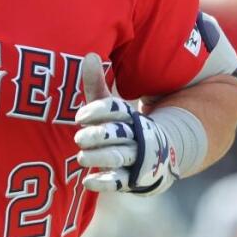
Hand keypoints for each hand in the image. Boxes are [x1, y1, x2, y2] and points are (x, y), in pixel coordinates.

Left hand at [73, 53, 178, 195]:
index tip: (81, 116)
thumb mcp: (111, 105)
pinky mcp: (131, 179)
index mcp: (128, 114)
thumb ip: (97, 84)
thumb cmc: (121, 125)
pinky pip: (119, 182)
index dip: (100, 111)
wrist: (156, 155)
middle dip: (100, 135)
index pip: (116, 109)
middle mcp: (134, 134)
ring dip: (100, 157)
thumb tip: (88, 54)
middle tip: (80, 137)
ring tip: (82, 157)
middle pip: (118, 133)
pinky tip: (88, 181)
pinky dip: (104, 182)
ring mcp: (134, 157)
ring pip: (119, 157)